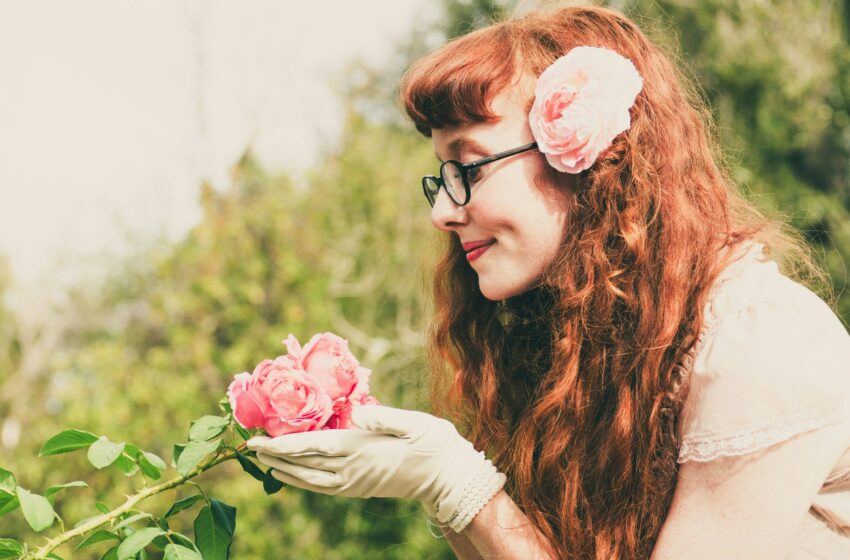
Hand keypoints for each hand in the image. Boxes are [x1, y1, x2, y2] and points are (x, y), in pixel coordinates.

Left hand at [246, 405, 504, 531]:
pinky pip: (323, 488)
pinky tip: (293, 477)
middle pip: (303, 464)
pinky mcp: (359, 488)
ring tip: (264, 462)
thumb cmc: (434, 444)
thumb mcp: (414, 424)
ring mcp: (355, 482)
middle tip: (249, 447)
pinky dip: (302, 482)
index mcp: (361, 448)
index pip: (311, 446)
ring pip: (309, 480)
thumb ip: (385, 418)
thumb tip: (357, 413)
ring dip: (284, 471)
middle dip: (274, 456)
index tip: (257, 440)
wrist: (449, 478)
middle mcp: (352, 469)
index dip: (281, 444)